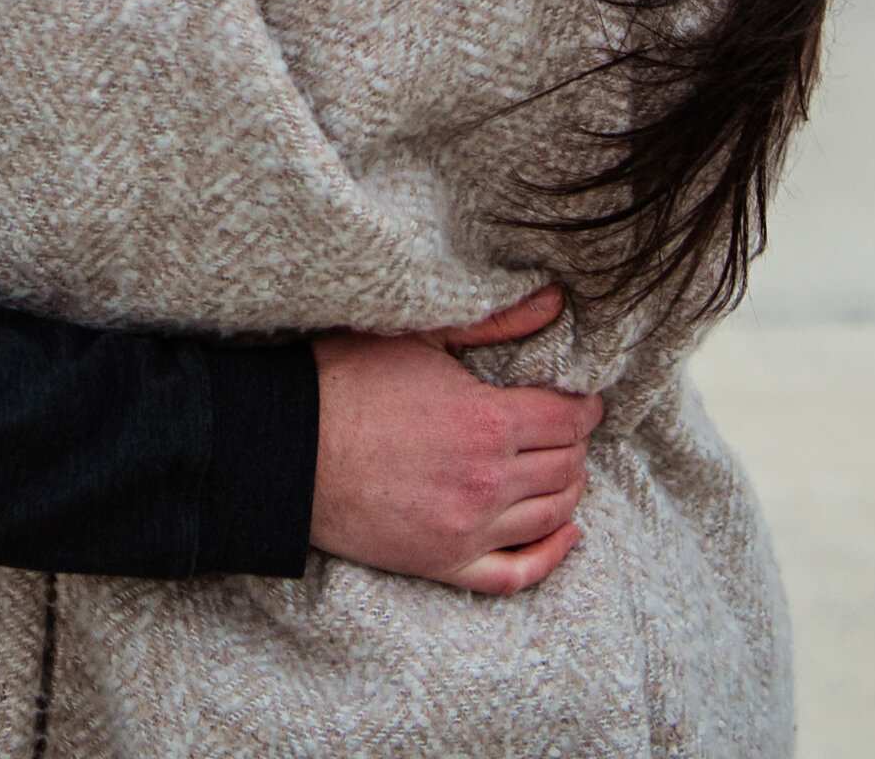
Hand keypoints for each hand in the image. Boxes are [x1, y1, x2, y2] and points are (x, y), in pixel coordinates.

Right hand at [310, 287, 601, 593]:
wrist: (289, 446)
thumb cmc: (349, 380)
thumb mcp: (425, 335)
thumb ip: (497, 322)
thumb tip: (555, 300)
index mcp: (487, 421)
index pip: (567, 419)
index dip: (584, 407)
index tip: (585, 399)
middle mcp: (487, 481)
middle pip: (565, 467)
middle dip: (576, 445)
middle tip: (570, 429)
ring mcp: (467, 529)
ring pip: (551, 515)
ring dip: (569, 490)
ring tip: (565, 468)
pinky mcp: (444, 563)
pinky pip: (517, 573)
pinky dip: (551, 556)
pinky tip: (564, 535)